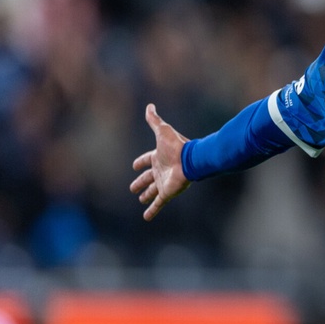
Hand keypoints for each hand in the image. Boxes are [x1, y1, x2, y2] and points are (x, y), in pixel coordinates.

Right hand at [129, 104, 191, 219]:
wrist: (191, 160)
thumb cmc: (177, 145)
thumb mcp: (163, 131)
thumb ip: (155, 120)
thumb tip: (149, 106)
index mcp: (159, 157)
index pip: (147, 160)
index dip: (140, 162)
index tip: (134, 166)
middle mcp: (161, 170)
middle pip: (148, 178)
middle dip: (141, 182)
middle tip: (133, 188)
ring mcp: (164, 182)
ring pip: (153, 191)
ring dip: (147, 195)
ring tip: (141, 200)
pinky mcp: (167, 192)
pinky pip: (158, 204)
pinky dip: (152, 211)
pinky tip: (146, 217)